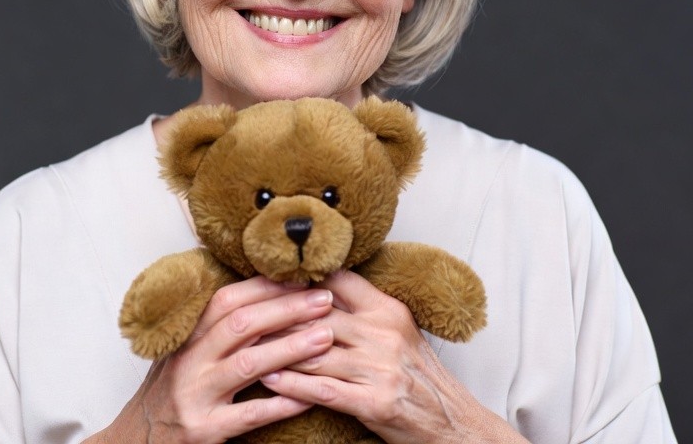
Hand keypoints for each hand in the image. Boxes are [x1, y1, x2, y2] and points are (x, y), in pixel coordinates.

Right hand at [85, 276, 334, 443]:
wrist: (133, 441)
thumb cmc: (170, 390)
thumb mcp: (184, 350)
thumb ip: (214, 325)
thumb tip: (261, 289)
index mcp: (187, 335)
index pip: (228, 299)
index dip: (266, 286)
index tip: (301, 278)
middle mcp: (188, 360)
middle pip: (242, 324)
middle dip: (286, 309)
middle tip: (324, 300)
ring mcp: (195, 396)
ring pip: (248, 365)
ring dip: (290, 348)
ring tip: (325, 337)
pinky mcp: (203, 432)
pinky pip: (248, 415)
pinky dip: (280, 404)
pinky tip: (307, 396)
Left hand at [261, 270, 528, 443]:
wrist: (452, 421)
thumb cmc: (418, 374)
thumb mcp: (396, 329)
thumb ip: (362, 307)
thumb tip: (318, 285)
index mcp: (387, 309)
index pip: (338, 281)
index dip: (301, 278)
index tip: (268, 276)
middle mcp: (383, 333)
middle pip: (319, 314)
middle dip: (279, 313)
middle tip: (245, 310)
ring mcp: (379, 368)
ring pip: (315, 351)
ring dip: (277, 348)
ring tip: (246, 344)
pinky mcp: (374, 403)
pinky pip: (323, 389)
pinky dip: (292, 384)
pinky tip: (269, 378)